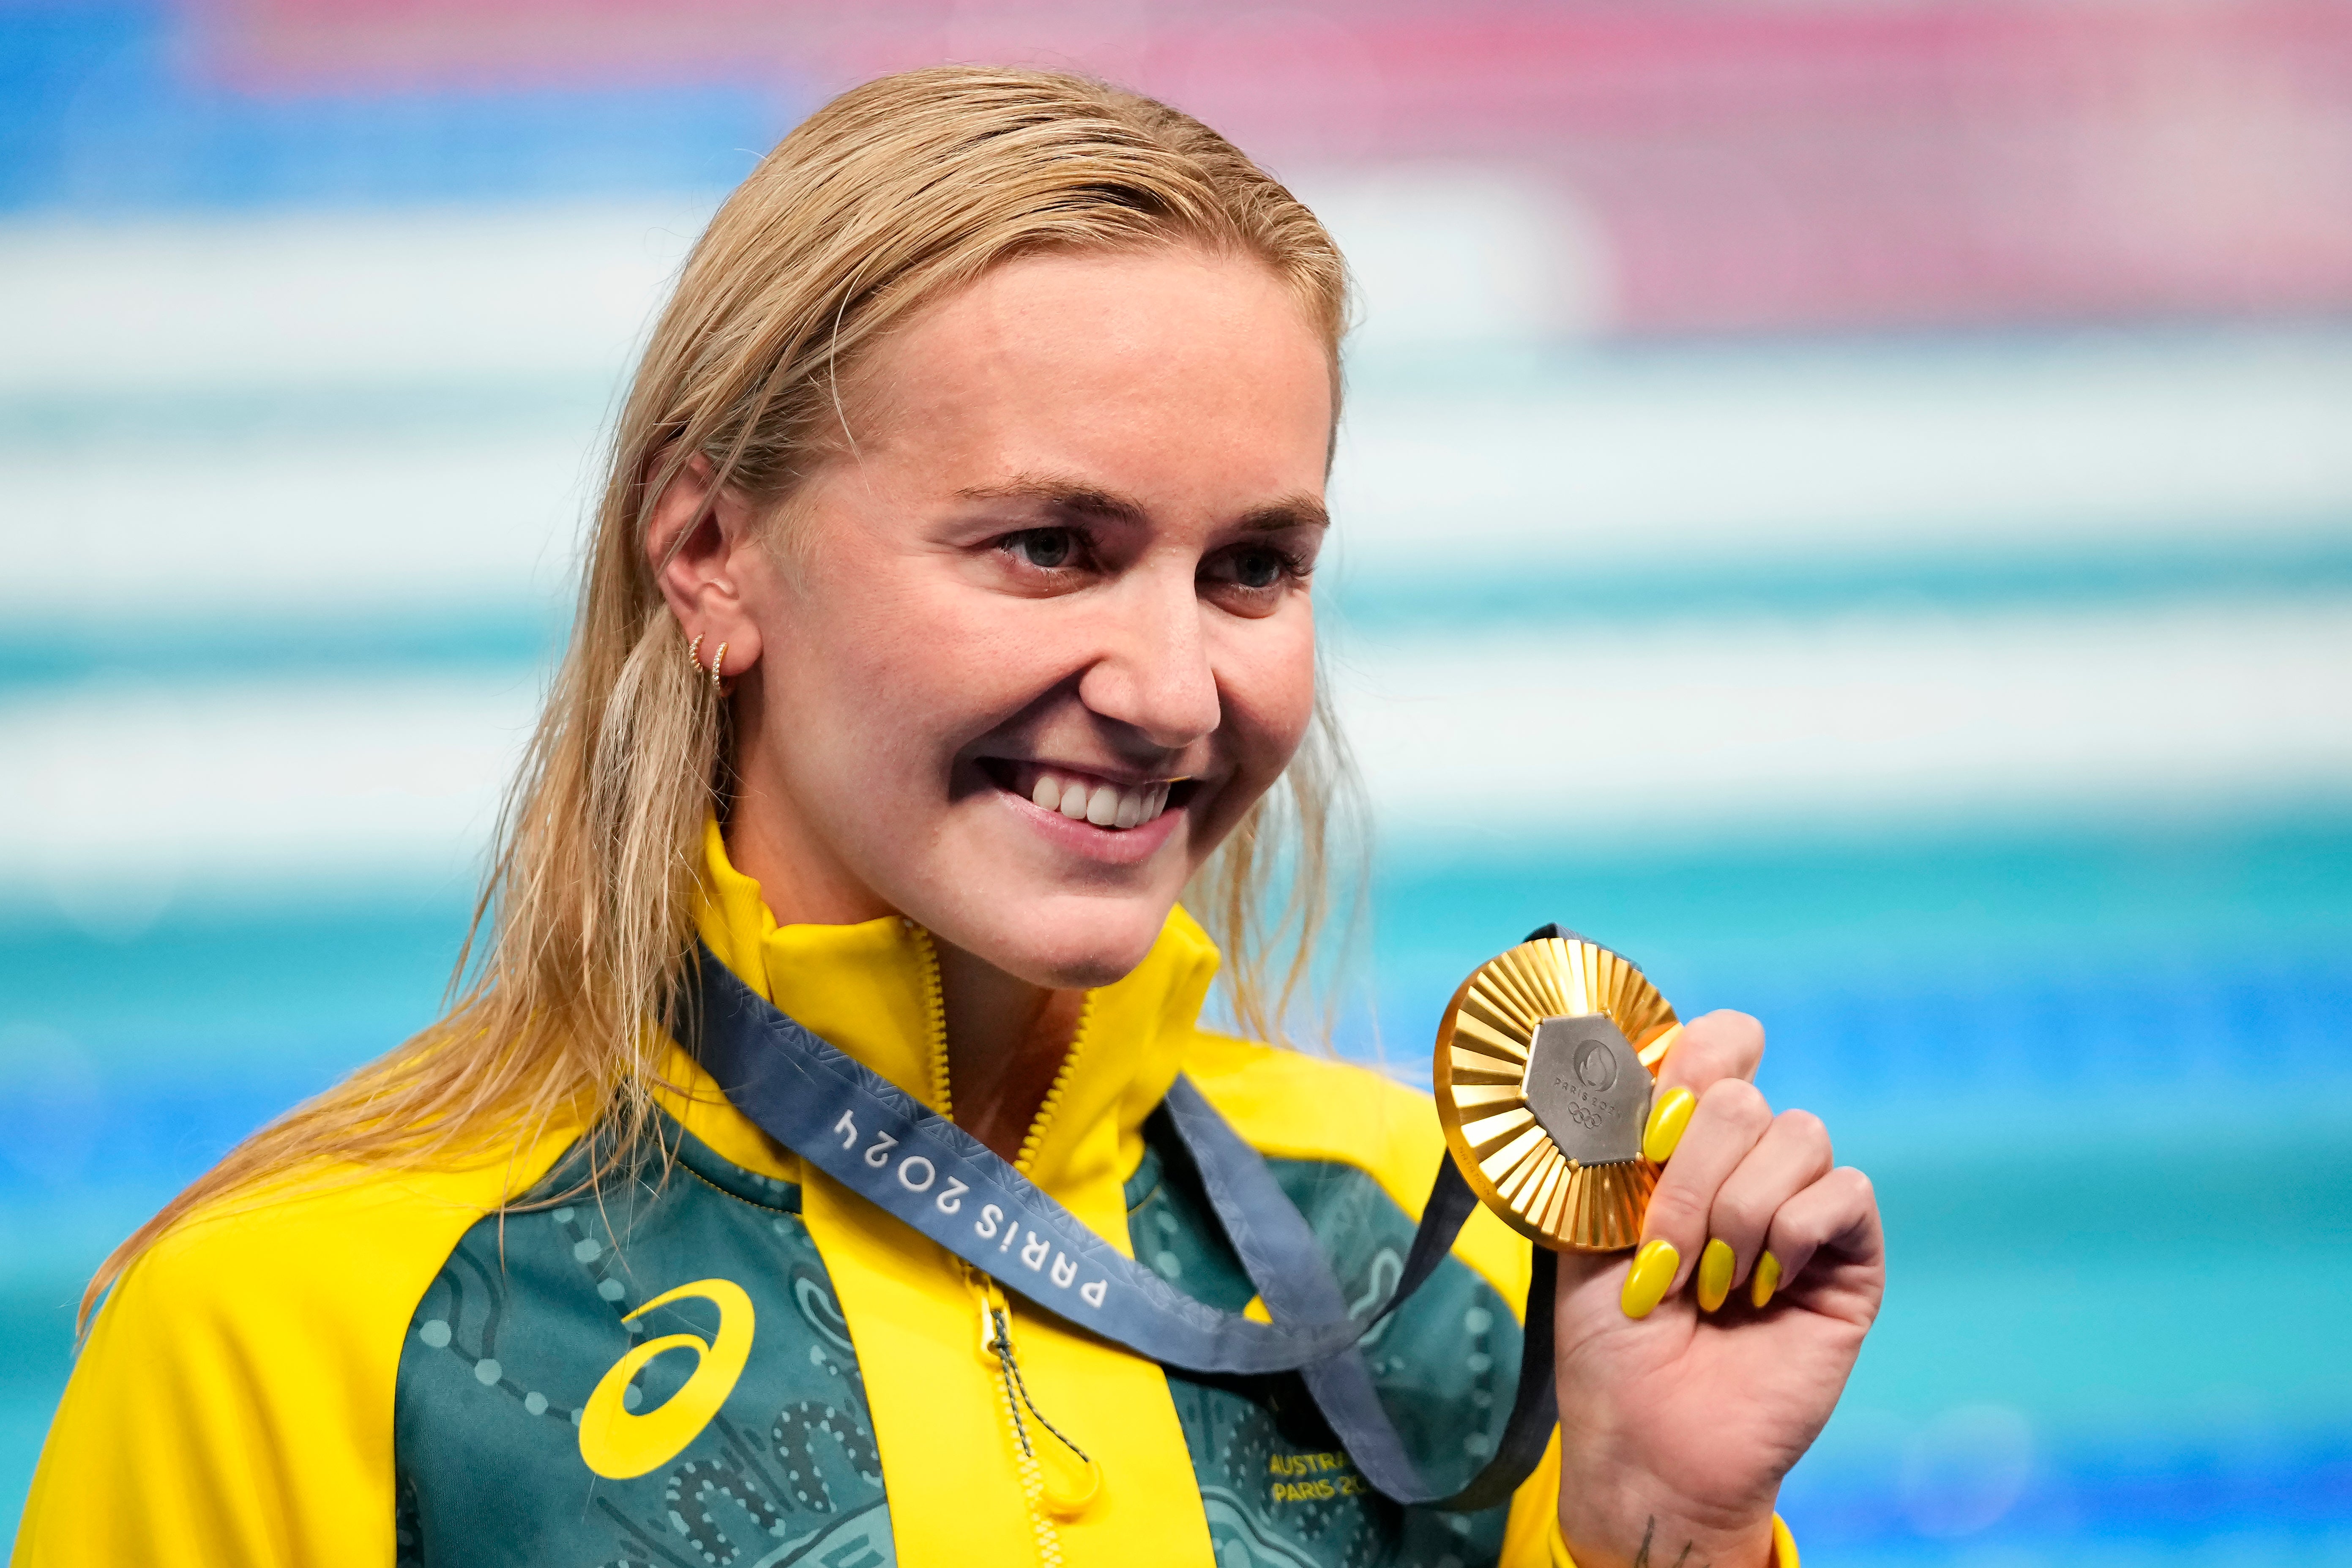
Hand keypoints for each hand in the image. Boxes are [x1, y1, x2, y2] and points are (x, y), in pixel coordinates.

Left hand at [1550, 1011, 1883, 1567]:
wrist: (1649, 1432)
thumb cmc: (1608, 1337)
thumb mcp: (1587, 1222)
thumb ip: (1614, 1138)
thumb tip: (1637, 1055)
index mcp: (1684, 1141)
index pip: (1719, 1044)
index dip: (1691, 1064)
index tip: (1647, 1132)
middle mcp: (1748, 1162)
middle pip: (1744, 1097)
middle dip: (1689, 1177)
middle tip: (1663, 1255)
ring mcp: (1803, 1206)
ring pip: (1798, 1136)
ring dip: (1736, 1213)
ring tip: (1708, 1284)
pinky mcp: (1851, 1257)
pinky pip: (1844, 1194)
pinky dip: (1793, 1237)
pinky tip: (1763, 1288)